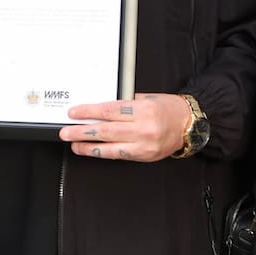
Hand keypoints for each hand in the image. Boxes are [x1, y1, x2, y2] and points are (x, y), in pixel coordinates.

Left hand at [59, 93, 190, 162]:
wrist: (189, 125)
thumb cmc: (168, 108)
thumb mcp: (146, 98)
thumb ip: (124, 102)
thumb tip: (98, 108)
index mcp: (144, 110)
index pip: (109, 111)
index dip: (89, 112)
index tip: (75, 113)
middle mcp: (144, 129)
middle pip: (106, 130)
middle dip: (82, 131)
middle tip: (66, 131)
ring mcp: (144, 145)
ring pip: (110, 147)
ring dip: (88, 146)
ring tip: (74, 143)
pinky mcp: (144, 156)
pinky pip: (118, 156)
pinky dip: (102, 153)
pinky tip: (91, 150)